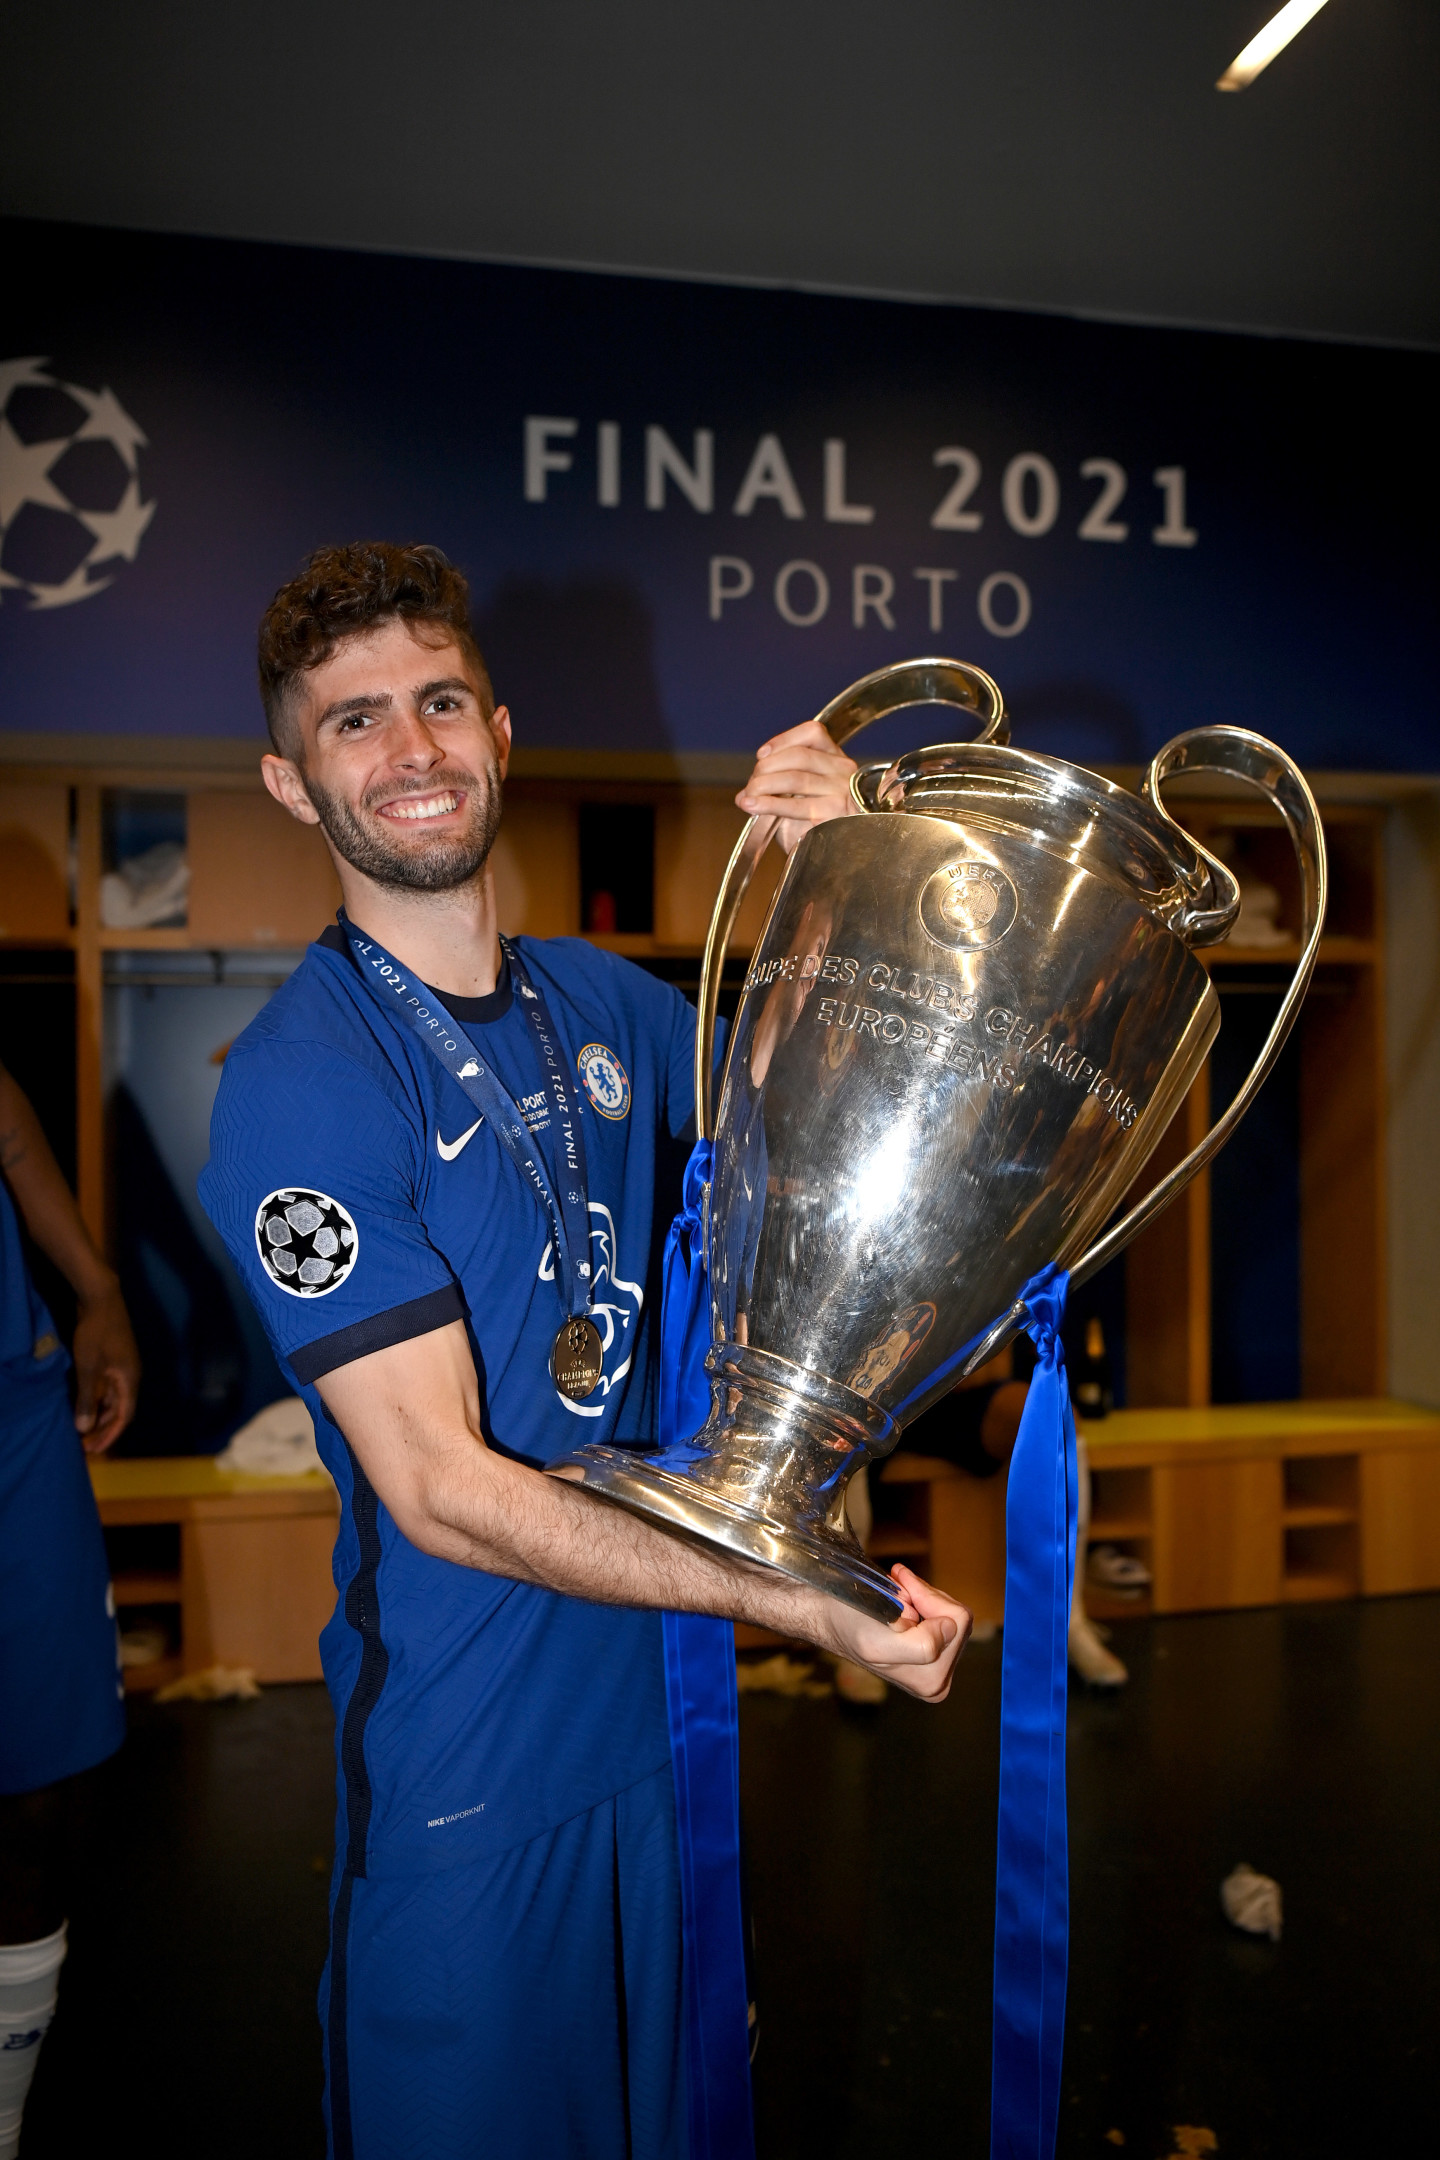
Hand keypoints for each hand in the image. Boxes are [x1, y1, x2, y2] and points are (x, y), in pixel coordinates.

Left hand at [71, 1278, 139, 1452]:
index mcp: (130, 1381)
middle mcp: (131, 1377)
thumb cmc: (96, 1334)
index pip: (124, 1417)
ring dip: (100, 1415)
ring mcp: (124, 1367)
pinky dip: (99, 1400)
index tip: (95, 1449)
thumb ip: (88, 1399)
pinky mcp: (116, 1359)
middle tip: (86, 1445)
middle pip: (120, 1410)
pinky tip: (86, 1405)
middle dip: (104, 1429)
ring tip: (84, 1430)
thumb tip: (84, 1428)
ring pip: (114, 1399)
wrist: (102, 1298)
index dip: (110, 1435)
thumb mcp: (89, 1368)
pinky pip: (109, 1388)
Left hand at [736, 719, 861, 854]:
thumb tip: (744, 794)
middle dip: (767, 767)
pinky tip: (753, 806)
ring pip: (795, 778)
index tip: (762, 755)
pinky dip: (768, 804)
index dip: (783, 740)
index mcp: (835, 758)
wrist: (838, 856)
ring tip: (748, 797)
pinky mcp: (833, 814)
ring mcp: (840, 792)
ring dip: (764, 785)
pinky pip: (795, 805)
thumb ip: (775, 787)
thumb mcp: (799, 796)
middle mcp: (842, 771)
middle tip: (752, 785)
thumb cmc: (817, 823)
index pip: (813, 733)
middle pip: (799, 756)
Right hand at [820, 1563, 970, 1701]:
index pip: (955, 1621)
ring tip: (895, 1595)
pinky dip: (920, 1595)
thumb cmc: (849, 1627)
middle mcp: (939, 1677)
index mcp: (932, 1681)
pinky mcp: (935, 1647)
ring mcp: (939, 1663)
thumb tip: (951, 1629)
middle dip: (924, 1596)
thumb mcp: (878, 1644)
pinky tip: (900, 1596)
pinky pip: (942, 1608)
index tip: (897, 1593)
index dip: (925, 1597)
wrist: (829, 1618)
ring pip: (949, 1609)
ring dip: (921, 1595)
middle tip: (896, 1591)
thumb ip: (921, 1645)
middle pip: (956, 1616)